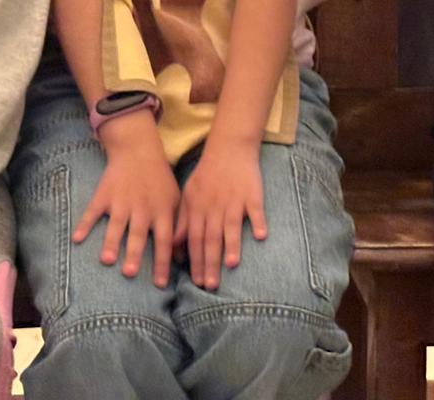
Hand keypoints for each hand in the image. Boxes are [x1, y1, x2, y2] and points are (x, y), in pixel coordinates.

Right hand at [74, 111, 180, 284]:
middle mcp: (142, 208)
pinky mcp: (104, 194)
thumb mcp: (176, 199)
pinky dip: (84, 224)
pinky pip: (93, 211)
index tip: (160, 285)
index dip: (163, 262)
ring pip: (116, 225)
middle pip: (138, 234)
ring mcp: (122, 201)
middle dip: (134, 253)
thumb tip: (182, 258)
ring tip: (106, 260)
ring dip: (111, 242)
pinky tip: (77, 239)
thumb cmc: (160, 180)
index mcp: (162, 210)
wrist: (138, 150)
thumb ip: (179, 227)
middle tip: (130, 273)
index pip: (164, 240)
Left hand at [176, 138, 266, 289]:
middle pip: (211, 238)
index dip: (195, 261)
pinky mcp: (252, 194)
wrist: (229, 148)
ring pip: (231, 226)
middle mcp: (214, 207)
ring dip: (231, 245)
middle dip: (210, 263)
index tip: (196, 283)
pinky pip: (255, 209)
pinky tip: (260, 236)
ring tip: (232, 265)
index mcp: (198, 208)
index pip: (194, 239)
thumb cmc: (207, 175)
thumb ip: (182, 221)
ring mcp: (234, 200)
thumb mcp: (188, 195)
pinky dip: (258, 221)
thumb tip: (173, 246)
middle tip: (210, 285)